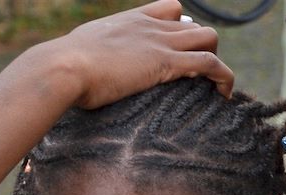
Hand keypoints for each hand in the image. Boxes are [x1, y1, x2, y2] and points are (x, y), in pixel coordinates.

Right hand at [46, 0, 233, 108]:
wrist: (62, 67)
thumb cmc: (61, 68)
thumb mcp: (78, 54)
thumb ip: (90, 58)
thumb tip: (77, 73)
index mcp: (130, 20)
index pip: (170, 9)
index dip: (181, 27)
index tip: (179, 51)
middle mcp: (149, 26)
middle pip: (194, 25)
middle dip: (202, 48)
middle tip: (196, 79)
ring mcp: (160, 42)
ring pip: (209, 38)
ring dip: (217, 61)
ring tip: (214, 88)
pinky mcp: (168, 63)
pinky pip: (211, 63)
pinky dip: (224, 77)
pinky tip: (224, 94)